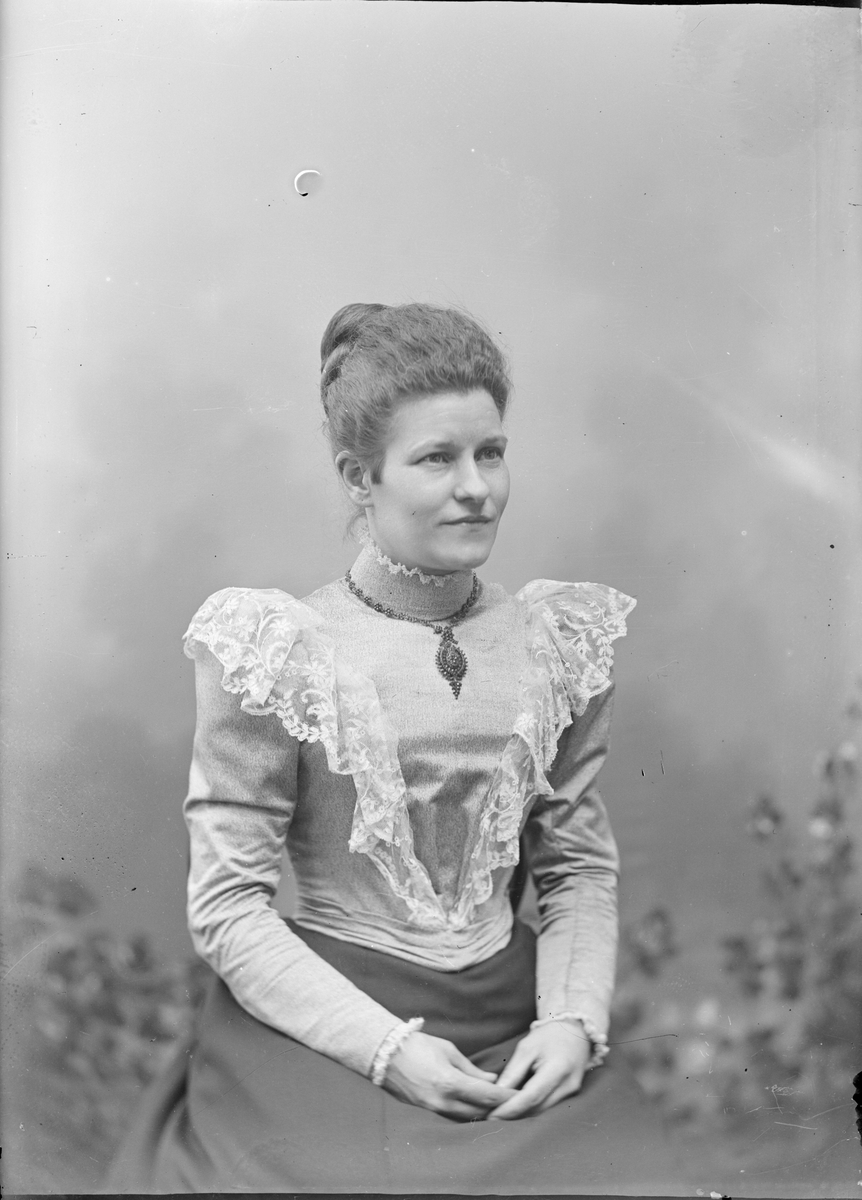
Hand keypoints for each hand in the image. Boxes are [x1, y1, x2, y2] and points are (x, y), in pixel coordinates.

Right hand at [383, 1030, 517, 1120]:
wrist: (385, 1054)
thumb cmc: (418, 1045)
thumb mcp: (448, 1051)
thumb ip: (471, 1069)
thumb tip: (492, 1080)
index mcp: (451, 1083)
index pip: (488, 1096)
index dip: (507, 1097)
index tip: (522, 1096)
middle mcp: (444, 1102)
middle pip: (480, 1112)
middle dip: (499, 1109)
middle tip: (517, 1104)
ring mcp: (434, 1109)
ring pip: (467, 1118)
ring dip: (484, 1114)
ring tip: (500, 1108)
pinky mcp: (427, 1111)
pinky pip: (453, 1116)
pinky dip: (468, 1113)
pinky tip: (477, 1108)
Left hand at [487, 1020, 591, 1119]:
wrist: (574, 1031)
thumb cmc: (548, 1036)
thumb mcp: (527, 1047)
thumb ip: (513, 1072)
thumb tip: (497, 1094)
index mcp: (558, 1068)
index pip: (531, 1096)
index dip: (511, 1109)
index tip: (492, 1115)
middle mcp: (568, 1085)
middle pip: (537, 1108)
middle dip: (513, 1115)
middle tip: (491, 1116)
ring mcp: (571, 1092)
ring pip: (541, 1111)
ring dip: (521, 1114)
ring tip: (500, 1112)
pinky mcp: (569, 1095)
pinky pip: (546, 1106)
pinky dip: (530, 1108)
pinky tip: (516, 1106)